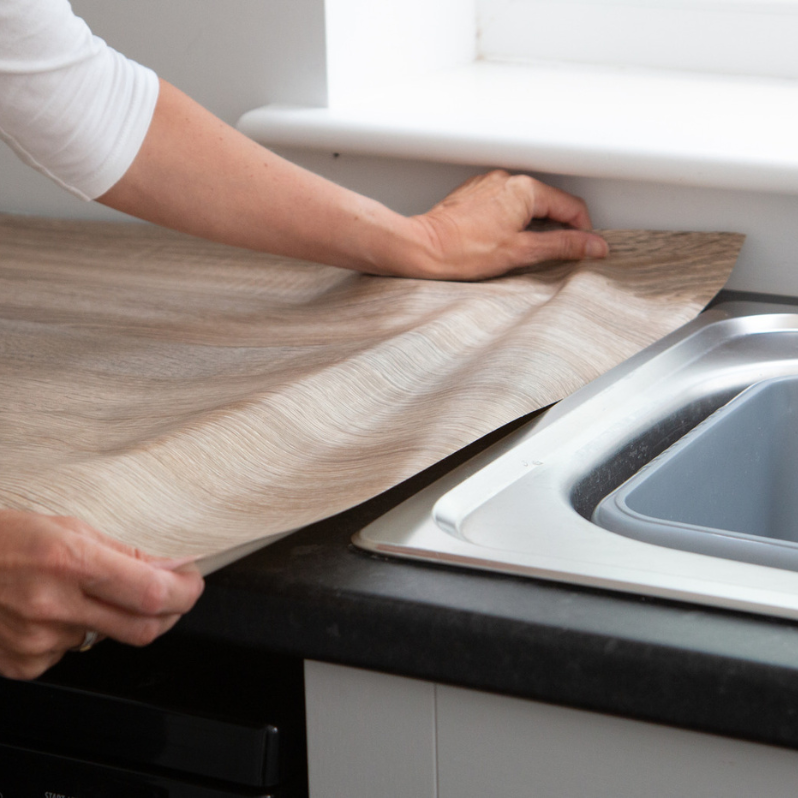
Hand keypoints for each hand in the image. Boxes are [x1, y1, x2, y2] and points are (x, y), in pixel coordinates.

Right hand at [0, 511, 203, 679]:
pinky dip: (72, 631)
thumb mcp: (66, 527)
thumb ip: (122, 552)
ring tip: (77, 590)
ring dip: (109, 617)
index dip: (184, 592)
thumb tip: (170, 567)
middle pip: (143, 629)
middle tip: (172, 594)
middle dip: (169, 612)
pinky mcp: (23, 665)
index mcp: (70, 562)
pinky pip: (69, 651)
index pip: (152, 593)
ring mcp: (37, 642)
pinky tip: (47, 609)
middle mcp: (54, 606)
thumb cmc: (1, 539)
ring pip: (105, 637)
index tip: (192, 581)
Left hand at [405, 170, 608, 280]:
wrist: (423, 248)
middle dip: (556, 228)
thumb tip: (594, 246)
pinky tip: (499, 240)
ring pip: (525, 203)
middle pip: (548, 203)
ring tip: (521, 250)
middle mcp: (507, 179)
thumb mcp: (522, 252)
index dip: (582, 231)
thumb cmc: (463, 251)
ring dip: (532, 224)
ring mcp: (488, 184)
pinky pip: (503, 203)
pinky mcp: (473, 194)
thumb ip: (562, 246)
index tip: (582, 249)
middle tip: (551, 254)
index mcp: (525, 189)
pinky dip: (510, 220)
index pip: (571, 206)